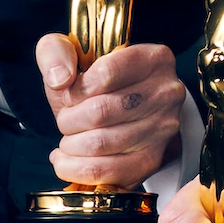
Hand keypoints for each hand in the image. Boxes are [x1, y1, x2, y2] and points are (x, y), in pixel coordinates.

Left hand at [38, 36, 186, 186]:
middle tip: (66, 119)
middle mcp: (167, 92)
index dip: (75, 90)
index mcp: (153, 58)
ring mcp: (163, 128)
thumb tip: (60, 79)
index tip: (69, 94)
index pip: (105, 74)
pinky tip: (67, 159)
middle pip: (101, 112)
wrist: (115, 109)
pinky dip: (77, 169)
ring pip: (101, 144)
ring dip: (71, 145)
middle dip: (69, 120)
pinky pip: (108, 171)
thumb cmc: (94, 81)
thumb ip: (56, 51)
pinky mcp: (153, 159)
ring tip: (68, 139)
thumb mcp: (72, 53)